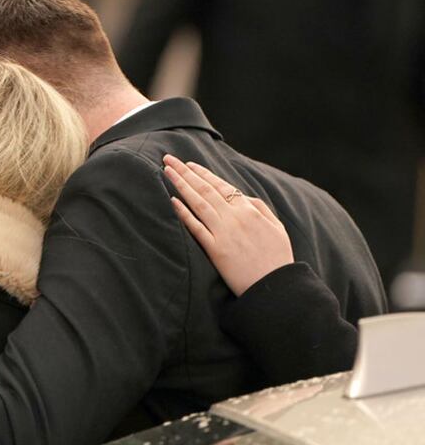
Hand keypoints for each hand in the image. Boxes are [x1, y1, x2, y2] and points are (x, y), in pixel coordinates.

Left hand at [162, 154, 292, 295]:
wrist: (275, 286)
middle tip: (168, 158)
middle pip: (205, 189)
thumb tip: (243, 196)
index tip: (188, 164)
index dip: (202, 173)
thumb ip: (259, 208)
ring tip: (166, 172)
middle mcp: (234, 217)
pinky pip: (196, 228)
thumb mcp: (276, 227)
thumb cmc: (277, 258)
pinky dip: (184, 213)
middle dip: (185, 172)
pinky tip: (172, 201)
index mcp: (249, 210)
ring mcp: (224, 233)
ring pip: (198, 203)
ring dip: (181, 185)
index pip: (221, 185)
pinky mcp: (216, 249)